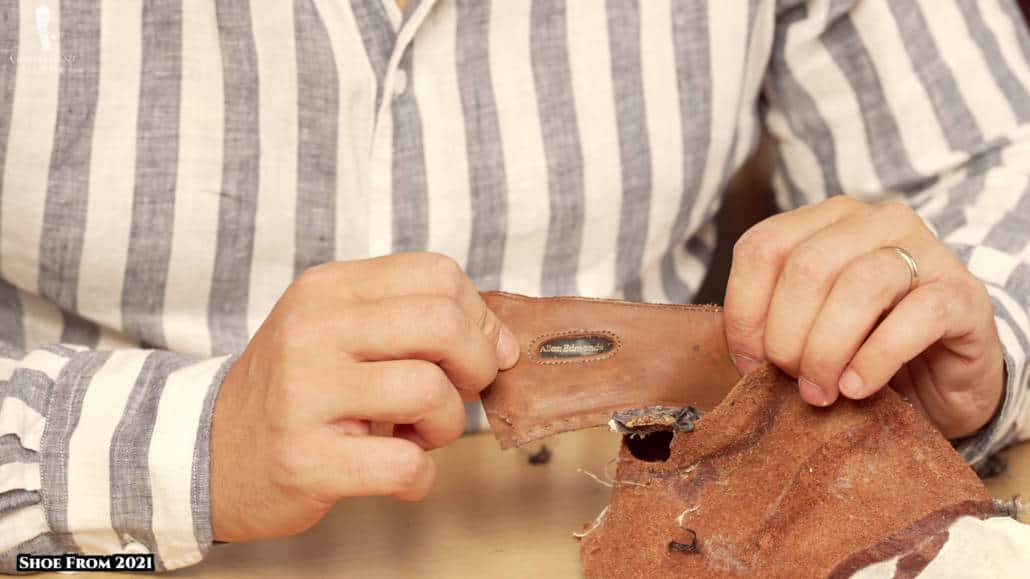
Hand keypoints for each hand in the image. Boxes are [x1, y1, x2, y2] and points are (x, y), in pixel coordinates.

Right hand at [210, 253, 519, 541]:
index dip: (477, 315)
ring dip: (447, 425)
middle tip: (458, 391)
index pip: (437, 273)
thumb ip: (415, 322)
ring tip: (416, 434)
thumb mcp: (341, 332)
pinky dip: (419, 476)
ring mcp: (305, 394)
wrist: (212, 452)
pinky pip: (405, 465)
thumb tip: (502, 341)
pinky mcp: (306, 459)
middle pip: (443, 323)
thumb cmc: (298, 391)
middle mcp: (313, 330)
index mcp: (327, 290)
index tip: (478, 349)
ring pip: (431, 392)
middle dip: (476, 365)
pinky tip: (396, 471)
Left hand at [724, 196, 1004, 438]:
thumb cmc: (862, 351)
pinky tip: (858, 388)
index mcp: (825, 221)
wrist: (944, 382)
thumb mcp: (806, 330)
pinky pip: (915, 317)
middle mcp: (875, 222)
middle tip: (790, 381)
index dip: (745, 310)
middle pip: (808, 266)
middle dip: (787, 335)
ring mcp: (927, 252)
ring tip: (821, 391)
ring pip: (859, 285)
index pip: (762, 247)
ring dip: (827, 349)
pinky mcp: (964, 295)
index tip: (748, 362)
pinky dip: (876, 358)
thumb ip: (771, 325)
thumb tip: (743, 355)